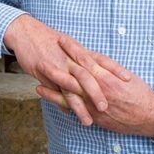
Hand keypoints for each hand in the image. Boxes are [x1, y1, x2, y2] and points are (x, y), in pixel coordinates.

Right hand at [3, 15, 129, 125]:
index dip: (115, 69)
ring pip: (72, 87)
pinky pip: (55, 90)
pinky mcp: (44, 72)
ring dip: (81, 104)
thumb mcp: (68, 45)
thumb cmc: (48, 39)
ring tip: (88, 120)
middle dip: (98, 92)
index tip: (128, 79)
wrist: (26, 32)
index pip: (101, 59)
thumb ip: (81, 60)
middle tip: (107, 107)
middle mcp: (70, 58)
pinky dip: (61, 102)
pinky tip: (67, 113)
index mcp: (79, 50)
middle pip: (88, 75)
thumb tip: (94, 71)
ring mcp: (58, 66)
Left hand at [36, 36, 153, 137]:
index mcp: (106, 76)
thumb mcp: (123, 76)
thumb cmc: (139, 94)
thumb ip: (107, 68)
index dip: (72, 49)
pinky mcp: (93, 115)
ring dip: (52, 82)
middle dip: (56, 63)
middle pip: (72, 73)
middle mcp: (97, 89)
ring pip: (68, 91)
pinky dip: (57, 100)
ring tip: (37, 74)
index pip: (85, 58)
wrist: (148, 115)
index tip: (61, 39)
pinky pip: (71, 107)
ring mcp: (93, 103)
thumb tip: (93, 60)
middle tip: (42, 55)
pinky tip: (44, 93)